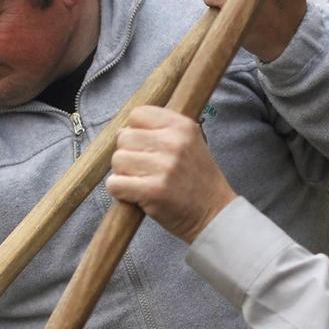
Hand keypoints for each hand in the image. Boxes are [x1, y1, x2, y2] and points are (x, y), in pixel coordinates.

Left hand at [105, 106, 237, 241]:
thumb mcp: (188, 143)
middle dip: (128, 155)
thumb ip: (159, 131)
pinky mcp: (153, 190)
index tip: (146, 147)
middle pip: (123, 138)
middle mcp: (174, 142)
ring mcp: (164, 166)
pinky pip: (115, 184)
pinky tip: (137, 195)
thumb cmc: (196, 179)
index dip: (135, 131)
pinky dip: (120, 191)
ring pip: (117, 160)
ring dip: (124, 174)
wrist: (214, 213)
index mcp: (182, 126)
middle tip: (146, 170)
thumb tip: (120, 131)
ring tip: (144, 182)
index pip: (137, 114)